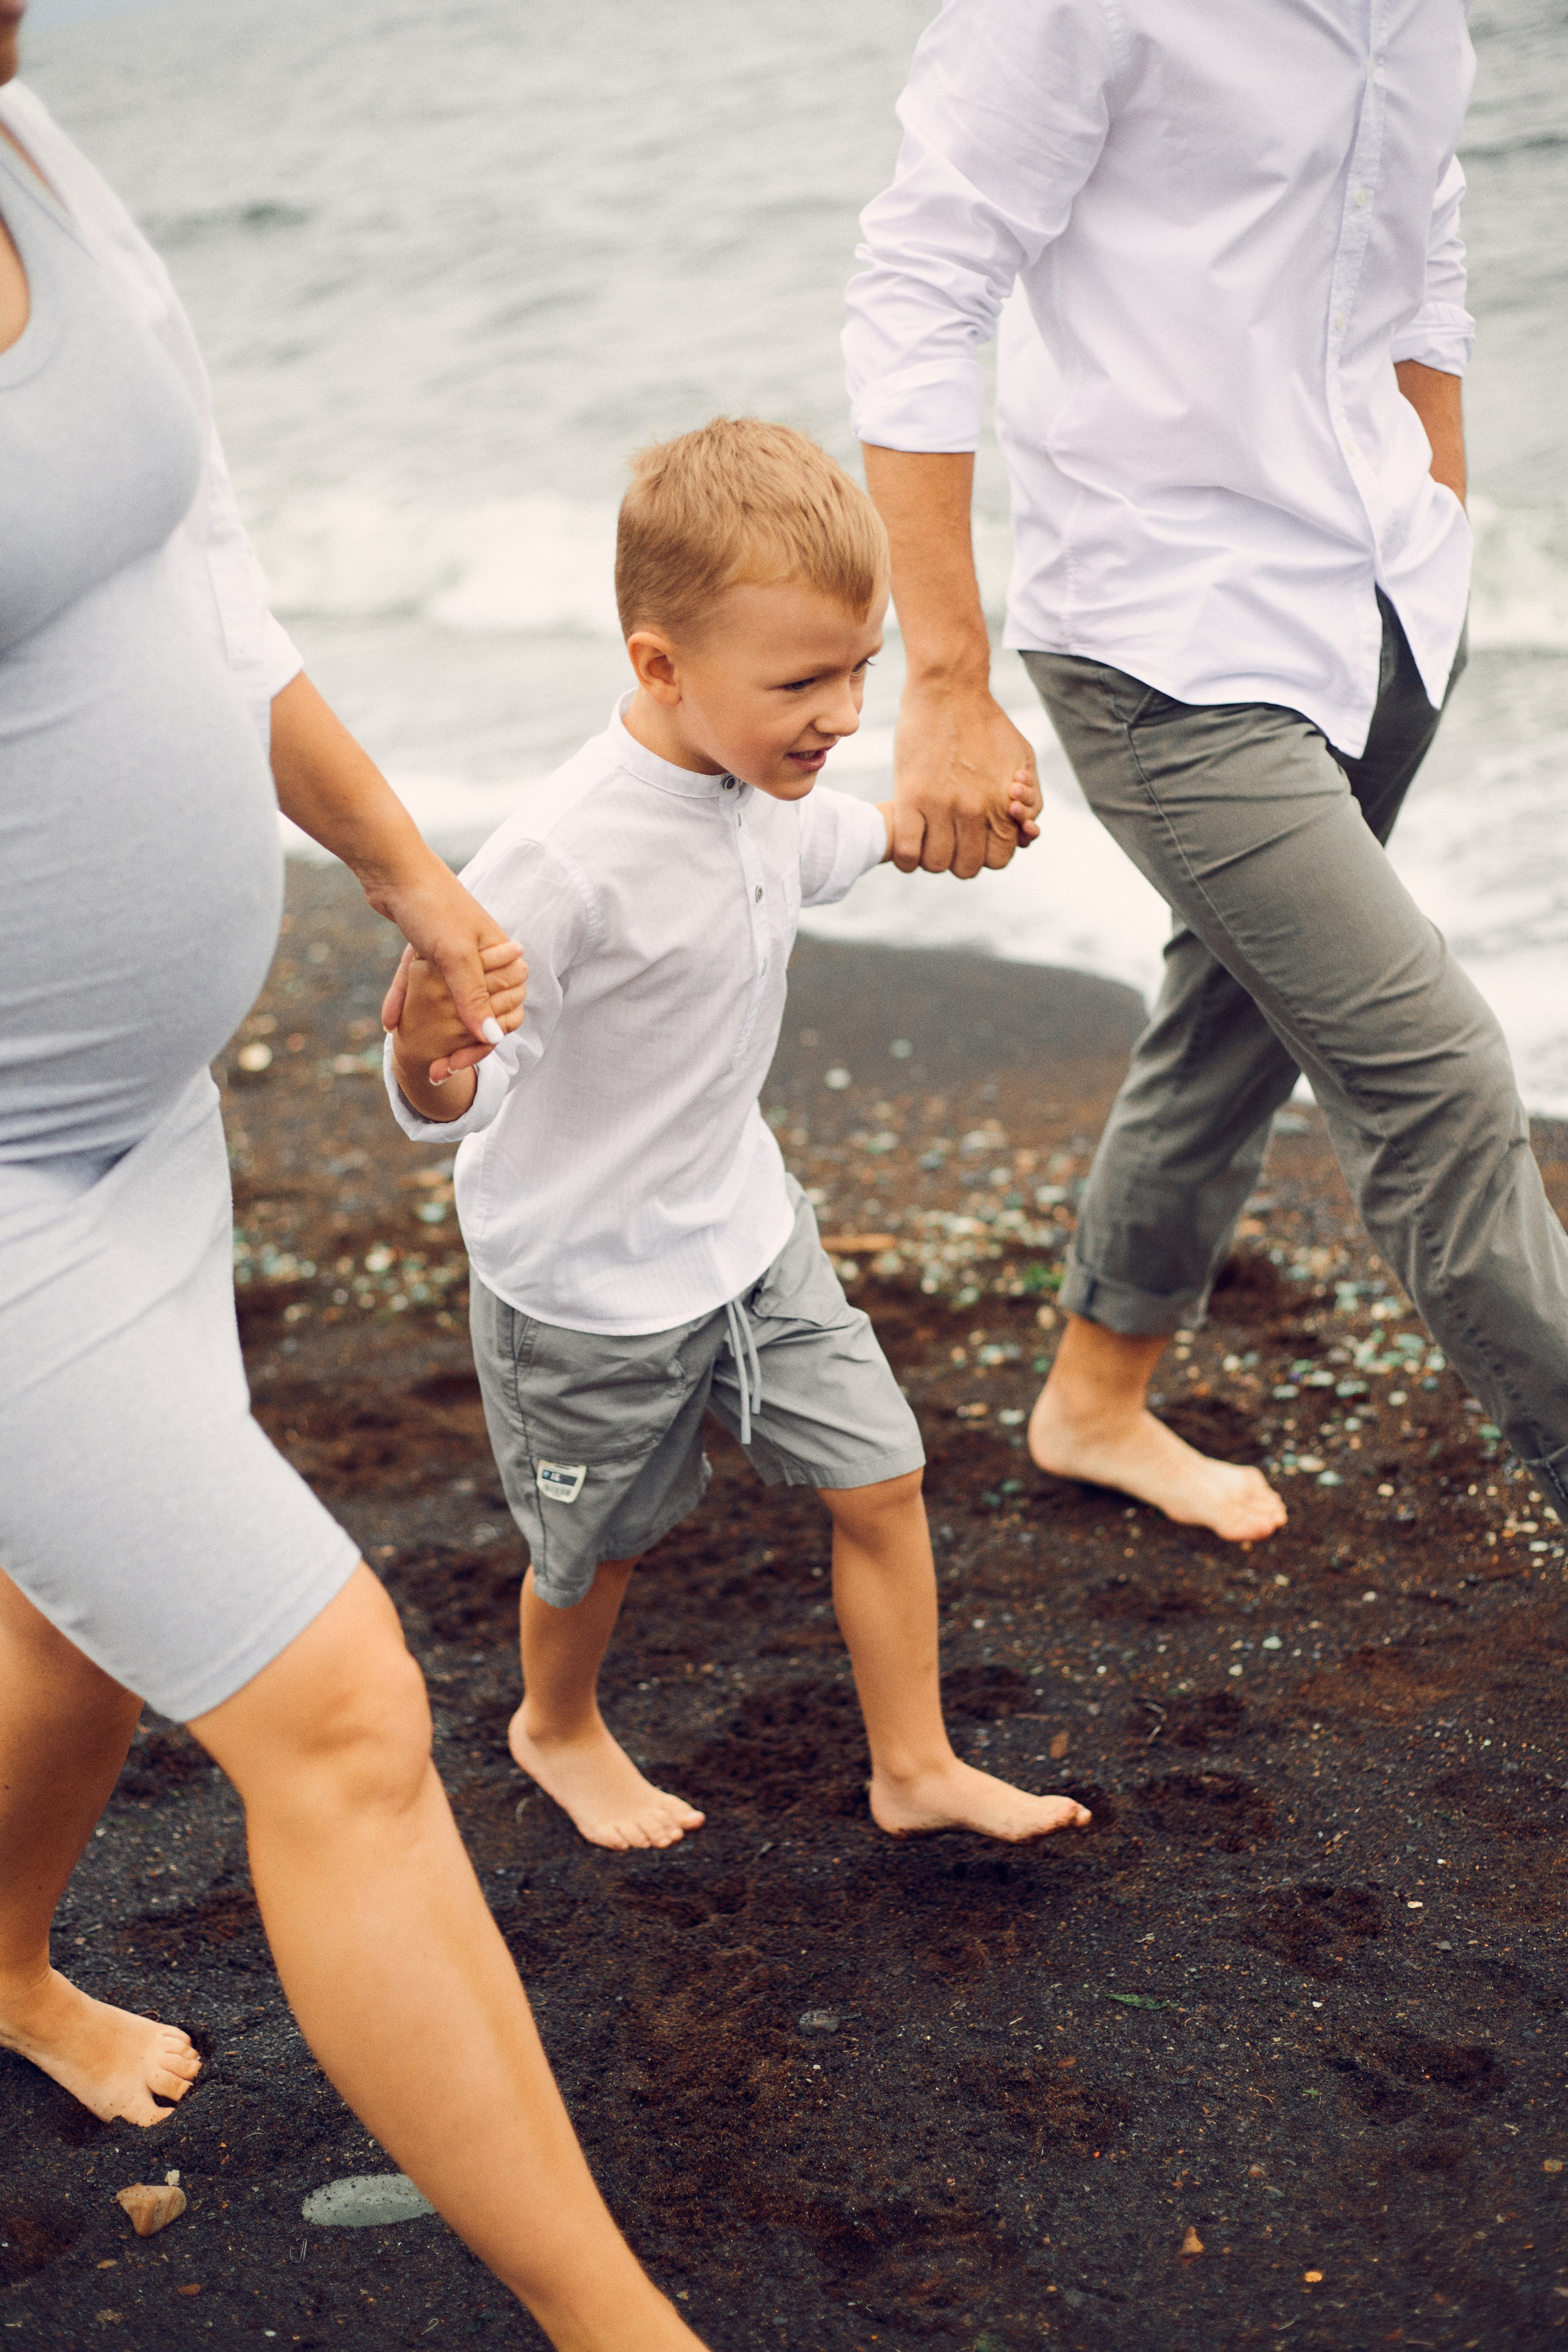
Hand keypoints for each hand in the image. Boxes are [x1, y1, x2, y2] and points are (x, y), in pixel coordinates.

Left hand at [377, 867, 526, 1082]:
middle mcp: (483, 955)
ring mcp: (455, 951)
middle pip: (476, 1012)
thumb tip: (493, 1039)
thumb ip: (474, 999)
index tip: (451, 1065)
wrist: (393, 867)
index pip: (502, 1014)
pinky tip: (389, 1020)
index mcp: (500, 957)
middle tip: (434, 1067)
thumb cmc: (431, 905)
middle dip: (454, 1041)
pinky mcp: (429, 945)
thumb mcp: (455, 956)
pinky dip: (405, 998)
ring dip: (426, 1022)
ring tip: (406, 1045)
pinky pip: (421, 983)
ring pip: (445, 999)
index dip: (479, 1044)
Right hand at [891, 679, 1039, 876]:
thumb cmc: (989, 724)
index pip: (998, 859)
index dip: (987, 852)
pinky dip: (908, 857)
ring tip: (930, 836)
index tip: (976, 837)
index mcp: (1002, 804)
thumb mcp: (1023, 760)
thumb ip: (1031, 801)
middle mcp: (974, 810)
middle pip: (968, 867)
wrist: (950, 689)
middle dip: (961, 857)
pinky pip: (907, 852)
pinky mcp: (910, 796)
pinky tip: (910, 841)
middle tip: (951, 837)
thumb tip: (1025, 832)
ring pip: (937, 864)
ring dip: (933, 857)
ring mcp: (941, 806)